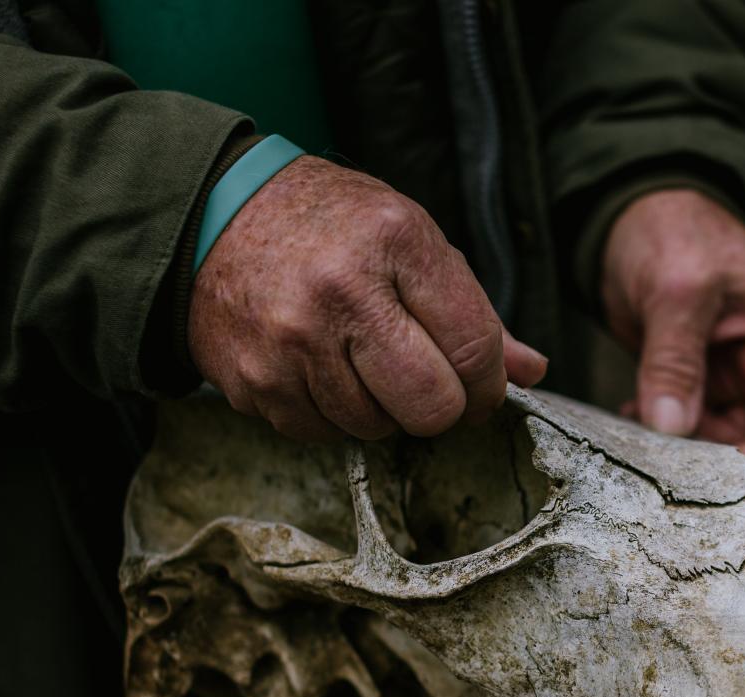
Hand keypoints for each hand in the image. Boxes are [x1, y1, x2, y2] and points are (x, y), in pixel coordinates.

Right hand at [189, 156, 546, 441]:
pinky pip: (320, 434)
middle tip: (428, 387)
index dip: (488, 385)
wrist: (213, 215)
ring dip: (382, 411)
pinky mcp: (254, 380)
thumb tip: (531, 371)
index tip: (480, 388)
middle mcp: (342, 292)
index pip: (474, 348)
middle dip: (442, 409)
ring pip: (376, 428)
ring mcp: (292, 341)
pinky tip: (319, 370)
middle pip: (430, 405)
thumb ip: (472, 310)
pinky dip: (330, 416)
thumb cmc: (330, 227)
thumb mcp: (409, 240)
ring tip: (361, 363)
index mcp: (396, 242)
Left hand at [599, 188, 744, 462]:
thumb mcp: (677, 292)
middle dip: (722, 463)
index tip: (717, 486)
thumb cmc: (671, 232)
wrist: (630, 213)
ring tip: (642, 446)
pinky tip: (631, 423)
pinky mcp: (700, 384)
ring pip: (724, 442)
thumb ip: (675, 361)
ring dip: (686, 453)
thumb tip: (672, 429)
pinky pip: (692, 430)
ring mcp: (737, 378)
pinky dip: (664, 437)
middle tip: (671, 477)